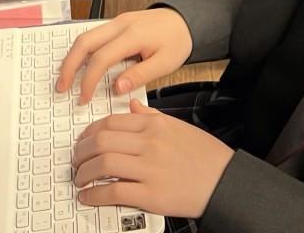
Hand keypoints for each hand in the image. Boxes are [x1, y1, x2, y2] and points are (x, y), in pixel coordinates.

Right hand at [56, 9, 192, 103]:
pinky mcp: (117, 24)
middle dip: (69, 65)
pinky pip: (93, 35)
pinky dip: (83, 51)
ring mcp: (117, 22)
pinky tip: (80, 65)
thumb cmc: (178, 41)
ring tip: (66, 79)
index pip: (101, 58)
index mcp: (132, 35)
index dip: (89, 80)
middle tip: (62, 87)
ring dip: (73, 57)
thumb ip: (140, 75)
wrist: (186, 20)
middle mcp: (120, 24)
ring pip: (85, 37)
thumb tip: (116, 88)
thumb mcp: (165, 63)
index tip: (84, 98)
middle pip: (84, 42)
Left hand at [73, 100, 234, 217]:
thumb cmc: (205, 157)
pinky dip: (94, 195)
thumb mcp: (179, 127)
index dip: (89, 132)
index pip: (111, 122)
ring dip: (83, 173)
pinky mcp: (151, 194)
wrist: (226, 181)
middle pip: (101, 140)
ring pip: (102, 164)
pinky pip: (113, 191)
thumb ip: (151, 116)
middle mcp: (150, 143)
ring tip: (80, 179)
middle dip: (81, 151)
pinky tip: (88, 196)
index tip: (83, 140)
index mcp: (155, 126)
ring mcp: (150, 169)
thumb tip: (131, 106)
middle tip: (76, 160)